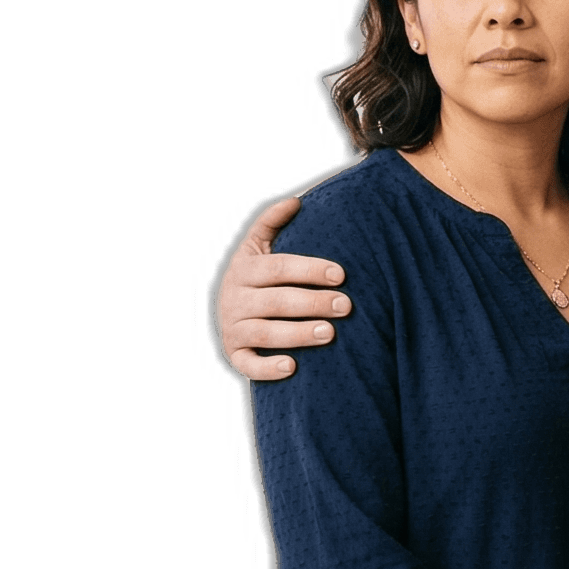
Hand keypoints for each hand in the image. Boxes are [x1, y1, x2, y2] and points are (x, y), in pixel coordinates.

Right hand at [212, 194, 352, 380]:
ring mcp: (233, 329)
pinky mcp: (234, 355)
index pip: (278, 268)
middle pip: (276, 301)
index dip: (310, 270)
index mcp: (243, 269)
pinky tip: (293, 367)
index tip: (342, 274)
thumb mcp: (254, 243)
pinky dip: (268, 368)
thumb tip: (295, 200)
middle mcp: (234, 299)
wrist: (221, 307)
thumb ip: (271, 221)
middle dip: (313, 303)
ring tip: (329, 333)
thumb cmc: (253, 273)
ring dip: (298, 334)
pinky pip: (248, 365)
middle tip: (347, 306)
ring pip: (265, 333)